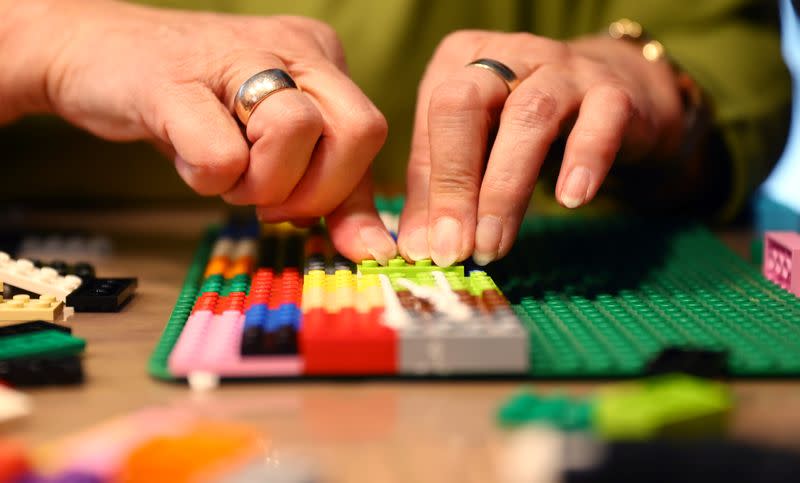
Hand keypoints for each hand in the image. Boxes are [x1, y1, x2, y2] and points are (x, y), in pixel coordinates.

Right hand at [1, 0, 394, 262]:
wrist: (97, 55)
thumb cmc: (196, 109)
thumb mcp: (275, 149)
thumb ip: (330, 194)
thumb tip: (374, 251)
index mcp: (321, 59)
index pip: (370, 135)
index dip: (344, 193)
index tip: (302, 216)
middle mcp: (292, 46)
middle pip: (358, 132)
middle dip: (314, 191)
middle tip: (265, 199)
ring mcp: (235, 53)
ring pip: (295, 133)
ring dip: (258, 184)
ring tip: (222, 170)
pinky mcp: (172, 79)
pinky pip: (221, 155)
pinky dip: (207, 178)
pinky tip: (186, 154)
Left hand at [397, 30, 685, 265]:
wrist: (617, 101)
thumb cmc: (526, 130)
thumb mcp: (479, 152)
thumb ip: (444, 194)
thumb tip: (421, 250)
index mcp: (460, 60)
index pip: (430, 120)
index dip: (426, 187)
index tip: (429, 249)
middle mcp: (506, 55)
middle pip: (465, 105)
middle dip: (455, 183)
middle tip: (453, 248)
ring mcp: (563, 68)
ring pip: (527, 117)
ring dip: (505, 190)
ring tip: (493, 244)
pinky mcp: (614, 92)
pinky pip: (601, 120)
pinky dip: (584, 159)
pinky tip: (571, 200)